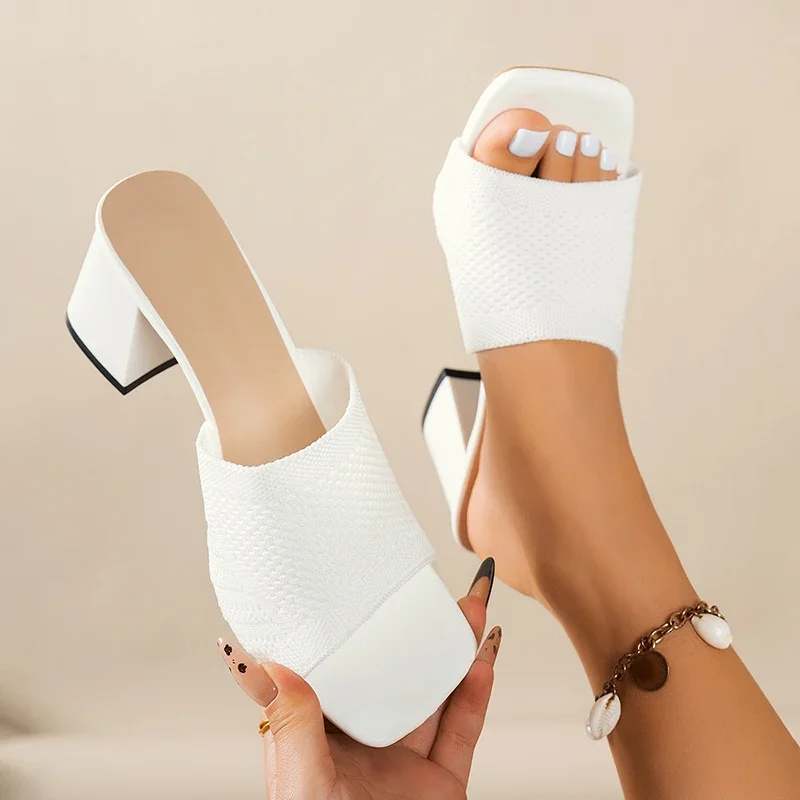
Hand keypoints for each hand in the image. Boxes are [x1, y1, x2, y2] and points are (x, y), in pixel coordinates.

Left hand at [218, 559, 499, 799]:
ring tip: (465, 609)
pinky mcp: (442, 783)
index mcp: (319, 740)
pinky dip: (477, 692)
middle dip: (411, 631)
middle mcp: (363, 744)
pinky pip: (464, 728)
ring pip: (433, 692)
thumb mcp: (297, 786)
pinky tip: (482, 658)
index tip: (338, 589)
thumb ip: (290, 726)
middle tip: (426, 591)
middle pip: (391, 673)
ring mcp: (405, 763)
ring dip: (453, 648)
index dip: (335, 633)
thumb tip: (264, 663)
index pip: (325, 673)